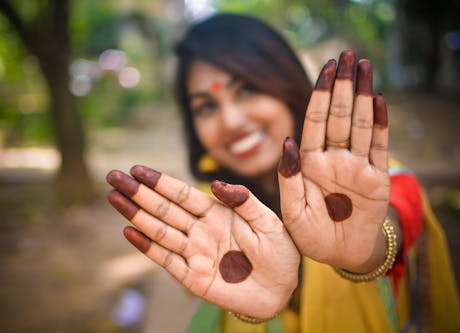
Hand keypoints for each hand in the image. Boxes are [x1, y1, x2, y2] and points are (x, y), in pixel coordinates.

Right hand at [106, 166, 299, 318]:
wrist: (283, 288)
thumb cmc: (280, 251)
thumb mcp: (268, 220)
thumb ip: (244, 200)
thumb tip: (216, 184)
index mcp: (217, 213)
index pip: (183, 194)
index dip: (161, 182)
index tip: (138, 169)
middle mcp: (201, 230)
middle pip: (164, 209)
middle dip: (138, 193)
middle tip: (113, 176)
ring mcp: (195, 253)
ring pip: (159, 230)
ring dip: (136, 214)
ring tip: (114, 198)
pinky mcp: (193, 277)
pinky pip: (166, 260)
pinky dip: (147, 246)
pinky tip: (129, 231)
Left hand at [278, 50, 390, 272]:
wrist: (339, 255)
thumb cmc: (310, 235)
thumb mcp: (291, 210)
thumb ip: (288, 178)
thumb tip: (287, 143)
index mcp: (309, 163)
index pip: (314, 122)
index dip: (320, 96)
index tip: (325, 69)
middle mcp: (333, 158)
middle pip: (338, 116)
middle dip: (341, 85)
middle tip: (347, 55)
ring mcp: (356, 166)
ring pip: (359, 124)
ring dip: (362, 95)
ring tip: (364, 67)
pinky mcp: (376, 179)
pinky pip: (378, 147)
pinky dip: (379, 124)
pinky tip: (378, 100)